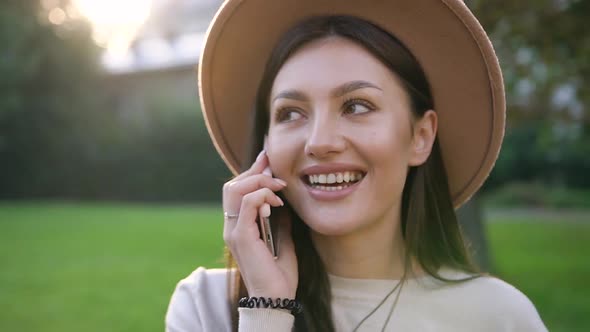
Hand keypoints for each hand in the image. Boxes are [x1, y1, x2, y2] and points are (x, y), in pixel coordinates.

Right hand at [222, 150, 297, 298]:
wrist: (276, 297)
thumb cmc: (279, 273)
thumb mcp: (282, 239)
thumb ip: (279, 221)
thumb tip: (283, 202)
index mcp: (238, 226)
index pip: (236, 191)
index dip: (252, 172)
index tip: (267, 160)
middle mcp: (231, 226)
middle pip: (232, 186)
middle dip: (254, 172)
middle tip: (275, 171)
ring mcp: (233, 231)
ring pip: (235, 190)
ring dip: (259, 182)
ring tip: (278, 189)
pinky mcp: (241, 236)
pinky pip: (247, 204)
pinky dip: (262, 197)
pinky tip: (276, 204)